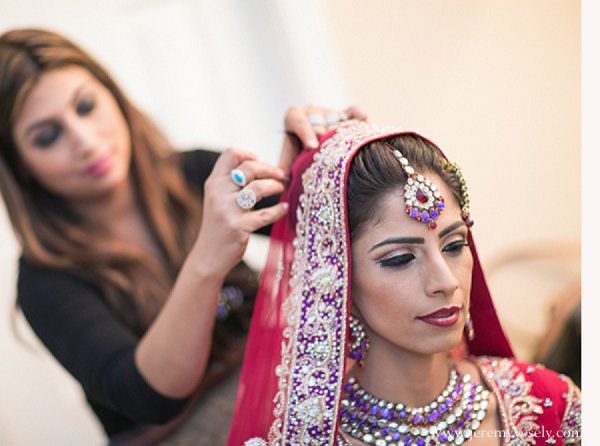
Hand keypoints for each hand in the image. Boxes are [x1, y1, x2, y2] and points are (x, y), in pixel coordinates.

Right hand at [191, 148, 287, 277]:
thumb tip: (261, 164)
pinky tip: (285, 208)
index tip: (262, 161)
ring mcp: (228, 210)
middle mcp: (218, 193)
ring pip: (259, 188)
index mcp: (214, 183)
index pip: (230, 154)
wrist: (208, 257)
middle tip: (281, 176)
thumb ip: (232, 183)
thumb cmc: (219, 226)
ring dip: (276, 186)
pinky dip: (279, 210)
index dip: (249, 154)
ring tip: (282, 189)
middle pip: (249, 168)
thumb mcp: (218, 199)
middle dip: (270, 169)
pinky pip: (266, 214)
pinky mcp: (239, 227)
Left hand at [279, 104, 367, 171]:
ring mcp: (328, 112)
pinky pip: (352, 111)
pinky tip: (364, 121)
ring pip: (334, 117)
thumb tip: (282, 180)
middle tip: (329, 149)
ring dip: (341, 130)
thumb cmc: (295, 165)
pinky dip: (357, 115)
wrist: (307, 162)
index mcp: (293, 118)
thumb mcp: (286, 167)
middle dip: (322, 135)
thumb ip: (282, 171)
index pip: (297, 120)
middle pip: (318, 121)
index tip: (312, 146)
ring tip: (348, 143)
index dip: (305, 133)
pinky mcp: (345, 115)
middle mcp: (311, 112)